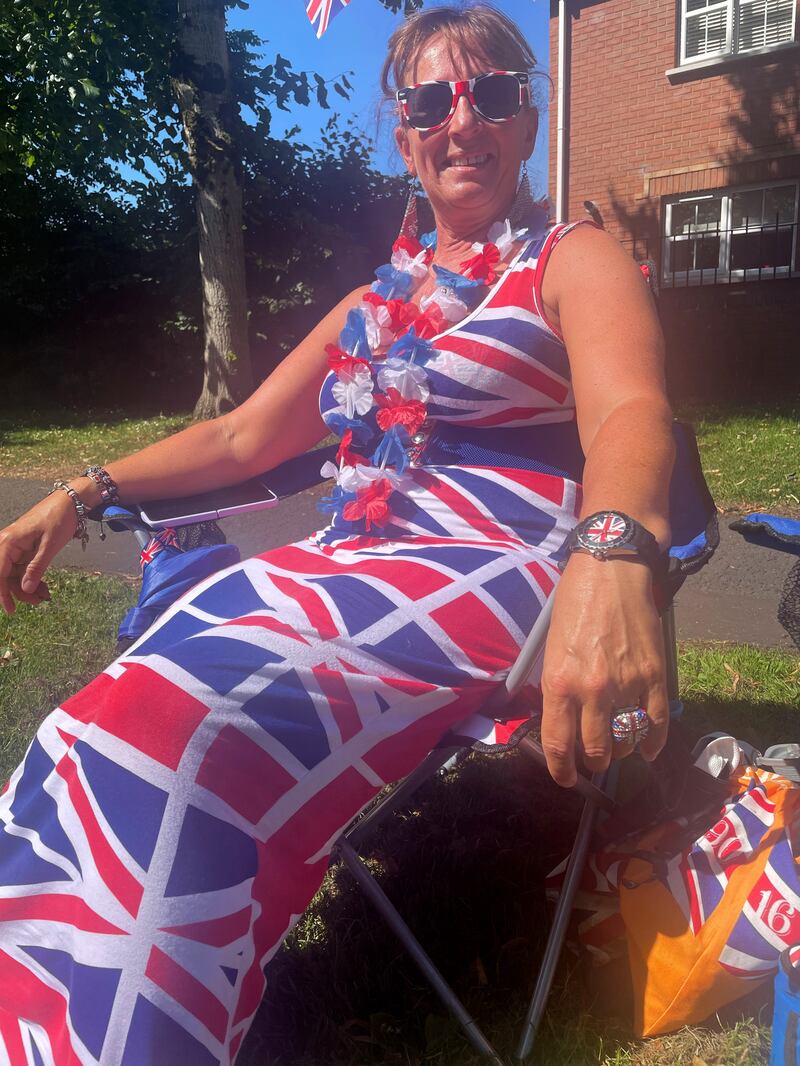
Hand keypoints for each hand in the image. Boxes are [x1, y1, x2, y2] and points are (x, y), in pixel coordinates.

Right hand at [0, 492, 79, 613]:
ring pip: (15, 574)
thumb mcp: (50, 545)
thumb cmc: (59, 518)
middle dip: (19, 592)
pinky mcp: (24, 549)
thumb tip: (25, 589)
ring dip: (28, 587)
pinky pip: (23, 568)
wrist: (70, 502)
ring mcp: (15, 547)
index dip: (3, 593)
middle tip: (39, 602)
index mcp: (9, 541)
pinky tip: (43, 587)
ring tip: (45, 595)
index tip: (10, 609)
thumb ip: (37, 567)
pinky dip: (32, 578)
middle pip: (6, 575)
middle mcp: (7, 544)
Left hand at [540, 552, 667, 786]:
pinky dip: (653, 743)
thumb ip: (556, 688)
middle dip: (592, 761)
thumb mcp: (550, 648)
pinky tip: (648, 748)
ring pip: (626, 741)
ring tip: (617, 744)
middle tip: (592, 758)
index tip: (565, 778)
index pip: (558, 744)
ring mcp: (626, 685)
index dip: (561, 770)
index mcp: (559, 683)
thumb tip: (560, 722)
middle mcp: (591, 690)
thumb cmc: (574, 604)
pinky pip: (656, 724)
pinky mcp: (654, 676)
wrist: (610, 571)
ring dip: (620, 749)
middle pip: (595, 750)